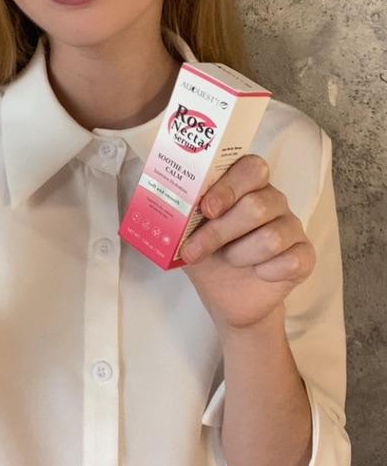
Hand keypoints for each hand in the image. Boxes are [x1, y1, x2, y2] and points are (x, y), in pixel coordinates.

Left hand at [180, 155, 315, 332]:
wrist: (227, 298)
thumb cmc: (209, 255)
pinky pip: (290, 260)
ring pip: (271, 236)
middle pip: (256, 206)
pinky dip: (265, 272)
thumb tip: (161, 198)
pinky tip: (257, 273)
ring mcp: (292, 226)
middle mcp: (273, 199)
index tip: (205, 209)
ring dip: (240, 254)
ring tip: (230, 260)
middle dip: (220, 231)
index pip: (250, 168)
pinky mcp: (304, 255)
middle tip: (196, 249)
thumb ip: (180, 214)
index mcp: (246, 184)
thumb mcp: (187, 233)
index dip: (228, 187)